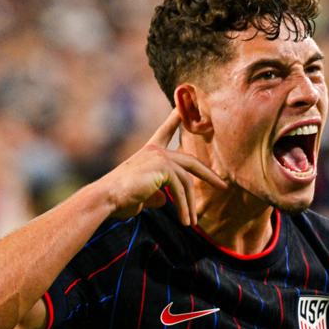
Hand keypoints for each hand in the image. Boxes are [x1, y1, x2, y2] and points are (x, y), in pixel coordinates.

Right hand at [100, 109, 226, 224]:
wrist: (106, 198)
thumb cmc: (119, 198)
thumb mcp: (142, 195)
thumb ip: (155, 194)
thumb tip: (164, 199)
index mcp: (149, 152)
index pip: (166, 131)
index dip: (175, 118)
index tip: (184, 106)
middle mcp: (156, 151)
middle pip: (191, 162)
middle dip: (208, 175)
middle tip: (222, 185)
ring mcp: (160, 157)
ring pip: (187, 181)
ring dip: (191, 204)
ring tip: (192, 222)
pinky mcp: (163, 168)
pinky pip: (181, 190)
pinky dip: (184, 207)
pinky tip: (184, 221)